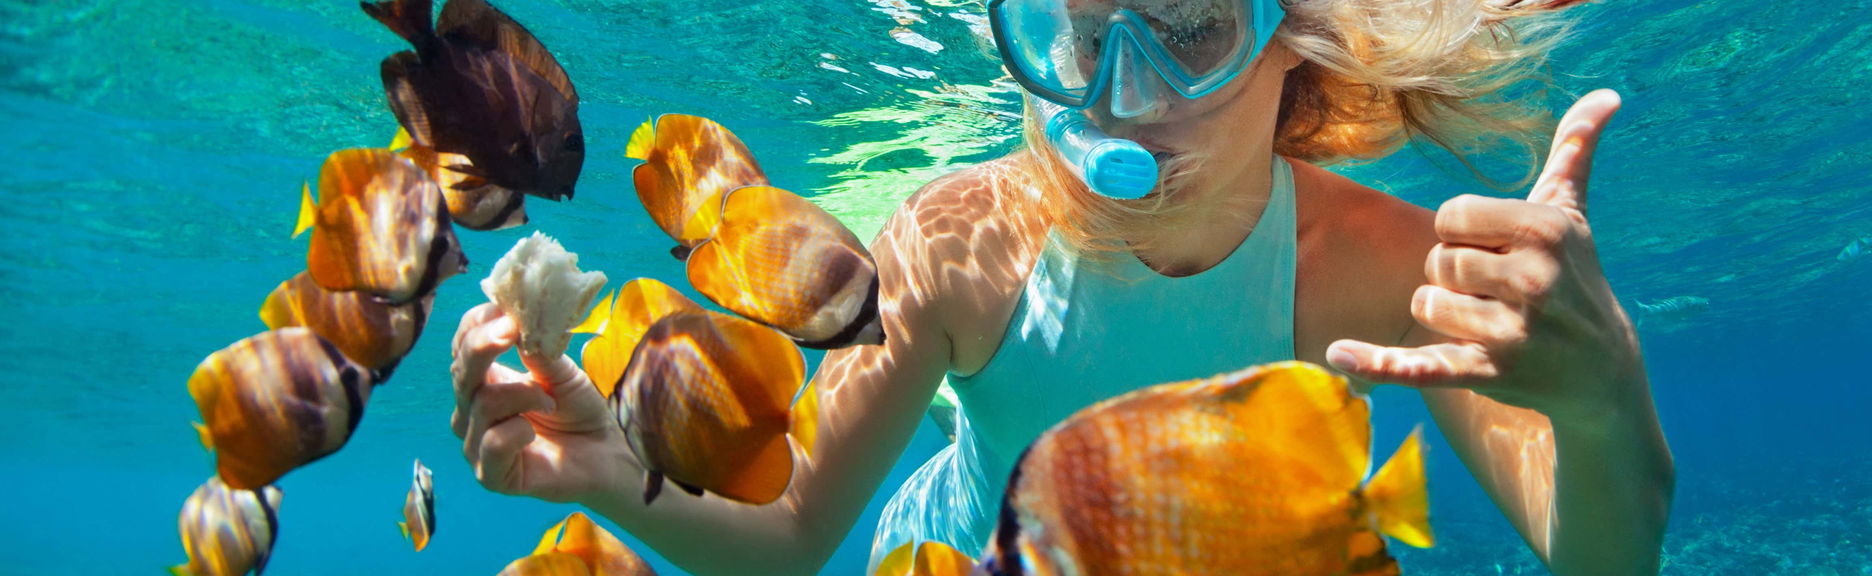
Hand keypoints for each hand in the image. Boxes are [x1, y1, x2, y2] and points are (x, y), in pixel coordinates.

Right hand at [450, 303, 629, 501]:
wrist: (606, 453)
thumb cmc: (579, 410)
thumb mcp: (560, 371)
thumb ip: (536, 348)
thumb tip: (518, 316)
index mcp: (483, 380)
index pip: (462, 346)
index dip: (478, 325)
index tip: (506, 309)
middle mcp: (471, 411)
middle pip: (460, 372)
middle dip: (484, 345)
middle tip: (512, 328)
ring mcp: (477, 444)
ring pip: (482, 404)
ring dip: (523, 394)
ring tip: (551, 401)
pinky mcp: (491, 475)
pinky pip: (492, 443)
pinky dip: (517, 431)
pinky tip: (534, 432)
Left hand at [1326, 89, 1644, 429]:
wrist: (1602, 370)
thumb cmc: (1575, 276)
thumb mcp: (1572, 214)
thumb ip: (1573, 151)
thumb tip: (1605, 94)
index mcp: (1544, 230)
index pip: (1450, 216)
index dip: (1462, 234)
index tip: (1496, 251)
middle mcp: (1533, 278)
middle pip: (1436, 261)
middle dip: (1454, 276)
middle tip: (1495, 292)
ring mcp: (1513, 331)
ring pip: (1425, 304)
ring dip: (1444, 313)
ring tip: (1489, 322)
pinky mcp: (1489, 374)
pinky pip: (1421, 364)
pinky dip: (1378, 364)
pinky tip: (1338, 355)